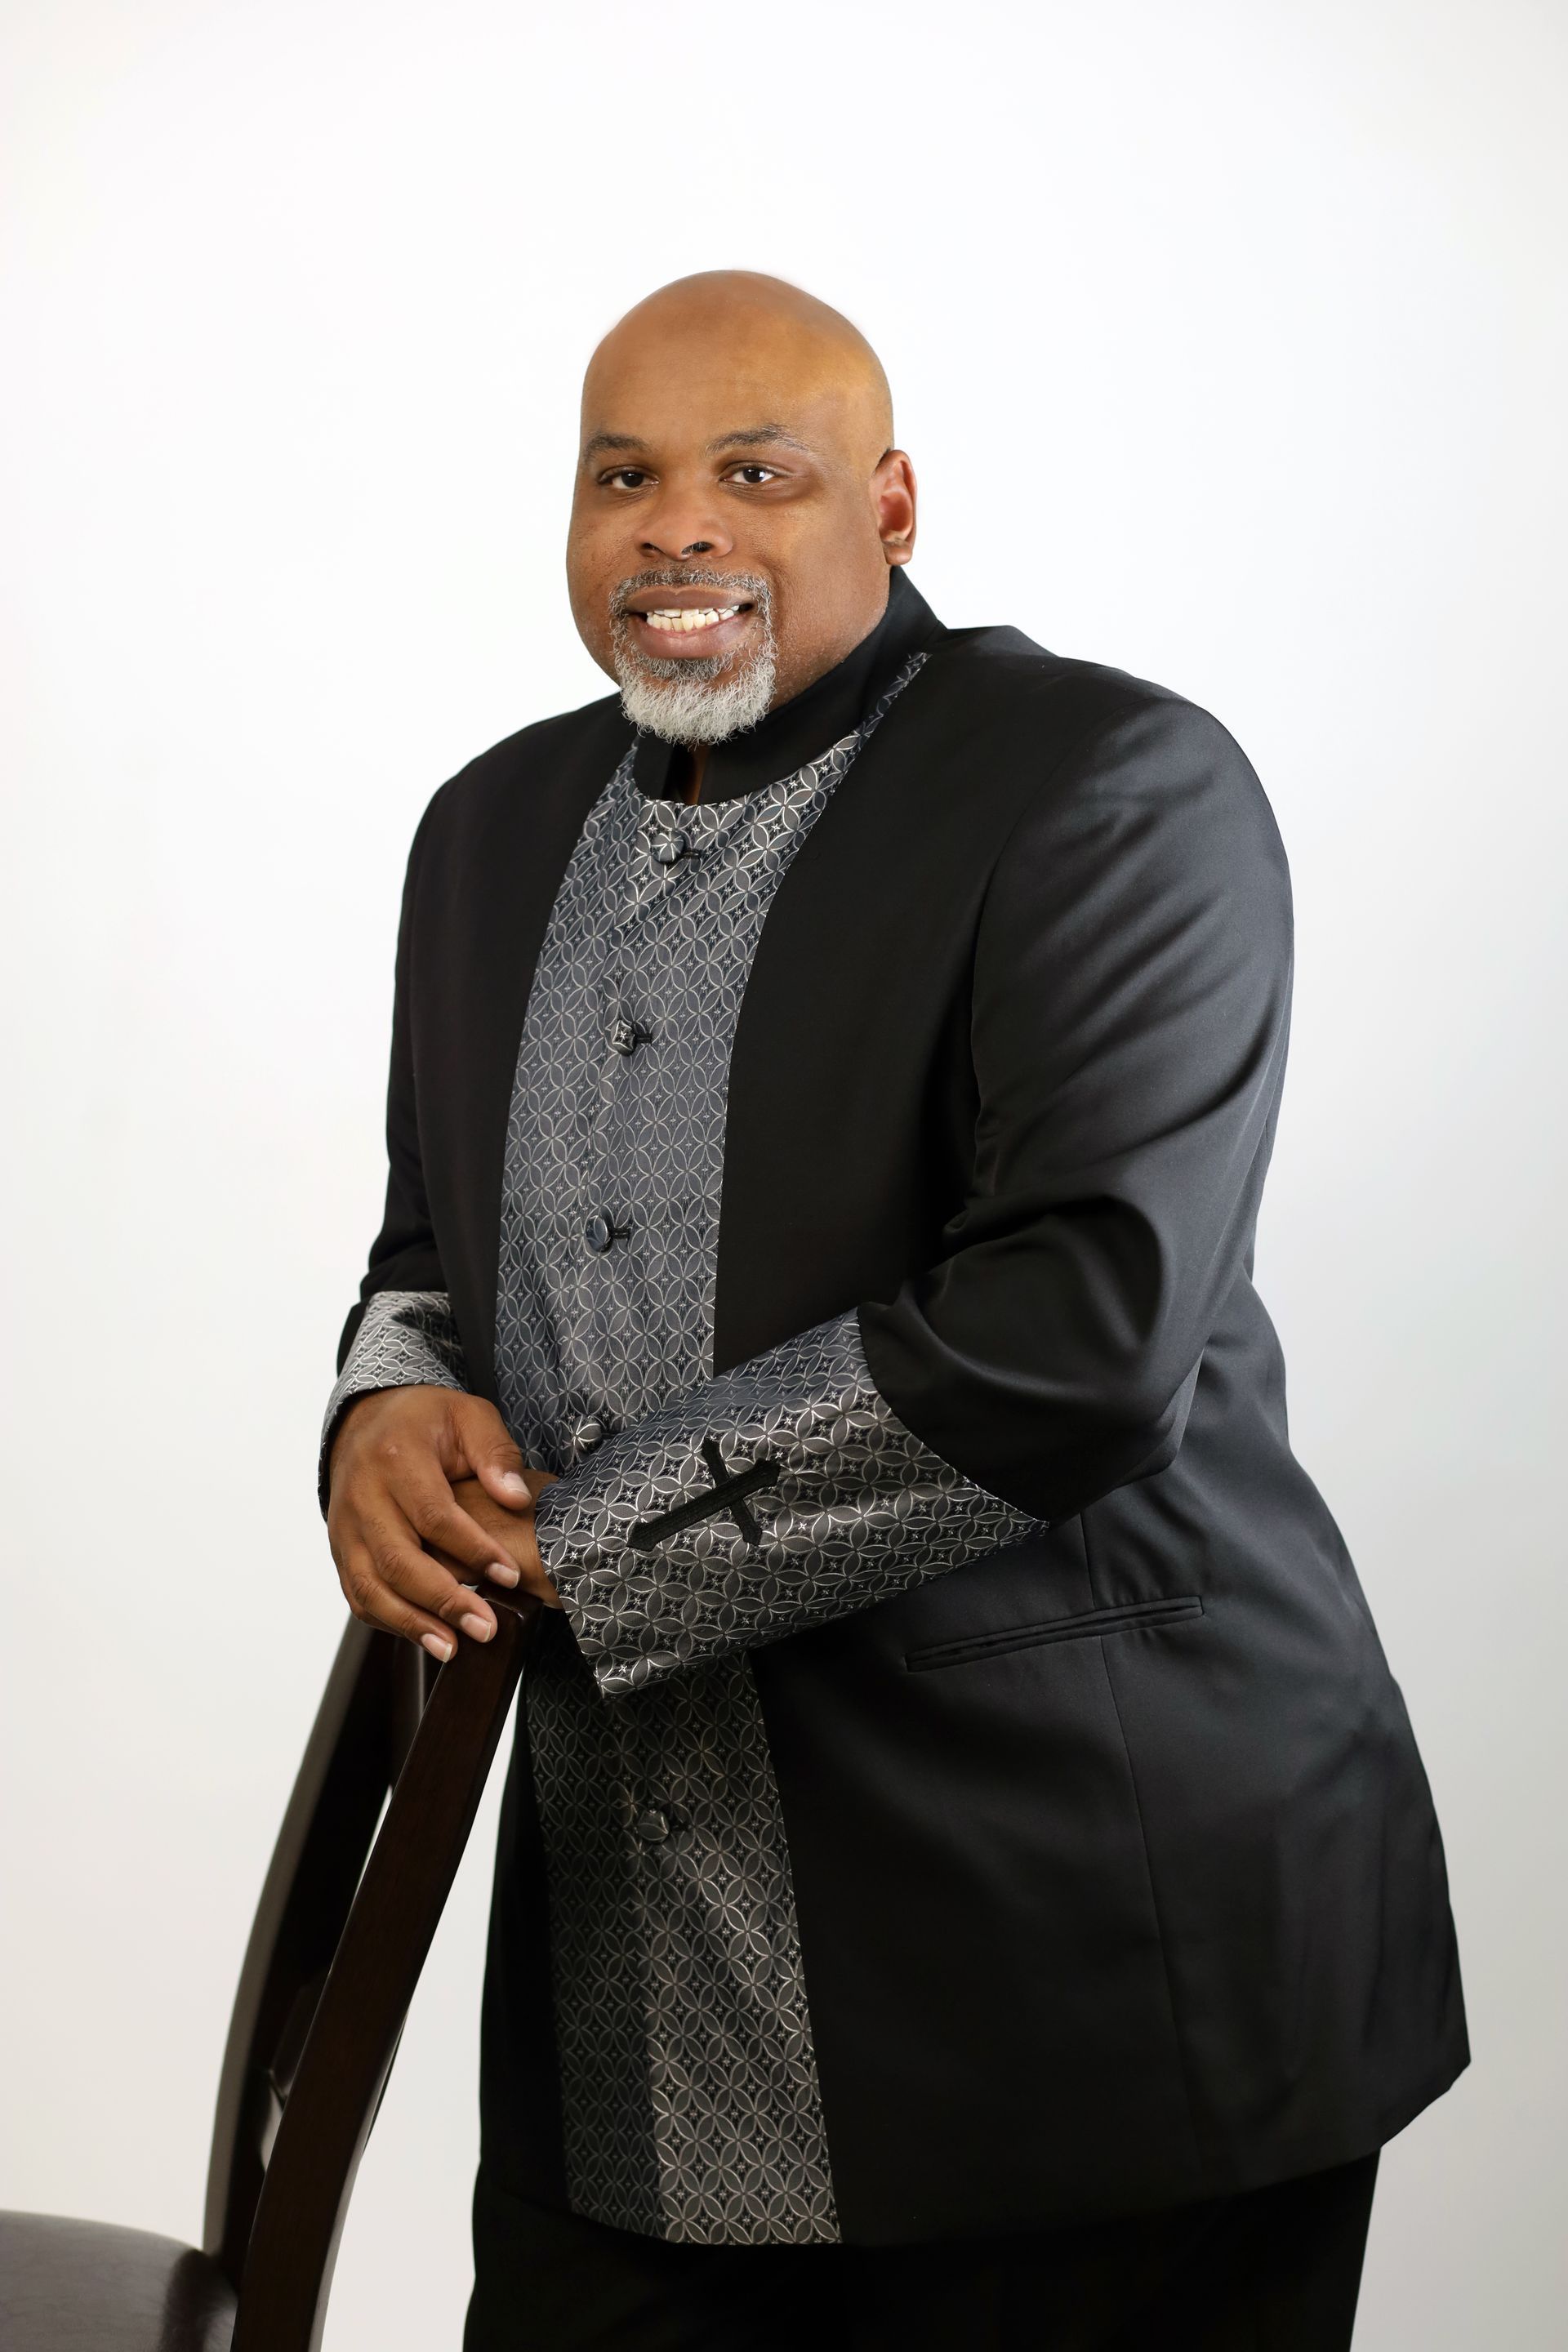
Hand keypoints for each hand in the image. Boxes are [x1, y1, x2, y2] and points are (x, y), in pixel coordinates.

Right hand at [326, 1386, 559, 1660]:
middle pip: (398, 1559)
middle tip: (486, 1628)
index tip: (510, 1575)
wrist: (367, 1420)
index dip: (473, 1549)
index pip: (435, 1515)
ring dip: (412, 1623)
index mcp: (396, 1457)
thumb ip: (495, 1454)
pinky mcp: (341, 1548)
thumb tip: (517, 1498)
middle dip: (444, 1600)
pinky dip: (389, 1621)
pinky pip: (357, 1593)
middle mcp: (361, 1495)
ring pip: (370, 1585)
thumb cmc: (427, 1421)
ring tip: (454, 1648)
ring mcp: (345, 1525)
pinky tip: (425, 1637)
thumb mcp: (468, 1416)